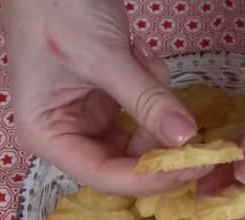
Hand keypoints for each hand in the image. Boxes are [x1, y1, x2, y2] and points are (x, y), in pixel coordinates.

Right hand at [2, 0, 208, 195]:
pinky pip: (144, 111)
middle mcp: (66, 135)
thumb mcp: (104, 57)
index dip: (150, 178)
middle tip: (197, 130)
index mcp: (47, 135)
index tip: (194, 165)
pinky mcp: (108, 101)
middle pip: (126, 163)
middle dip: (160, 143)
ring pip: (141, 137)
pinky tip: (139, 53)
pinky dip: (152, 87)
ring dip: (155, 105)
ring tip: (141, 58)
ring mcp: (89, 118)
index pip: (104, 176)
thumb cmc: (57, 10)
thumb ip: (146, 100)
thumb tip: (186, 140)